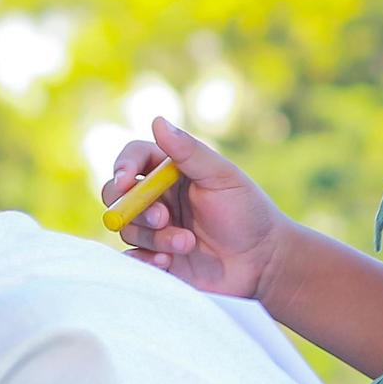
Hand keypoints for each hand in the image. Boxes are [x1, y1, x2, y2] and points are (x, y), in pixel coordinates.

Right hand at [102, 117, 294, 299]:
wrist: (263, 263)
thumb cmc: (247, 213)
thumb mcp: (222, 177)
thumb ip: (189, 152)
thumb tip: (157, 120)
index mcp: (171, 172)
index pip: (134, 158)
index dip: (124, 166)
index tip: (127, 180)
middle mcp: (158, 198)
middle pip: (118, 194)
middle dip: (134, 206)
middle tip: (163, 218)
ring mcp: (156, 229)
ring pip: (128, 227)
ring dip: (154, 237)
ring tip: (188, 244)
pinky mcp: (156, 258)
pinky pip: (131, 258)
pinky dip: (144, 259)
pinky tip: (168, 261)